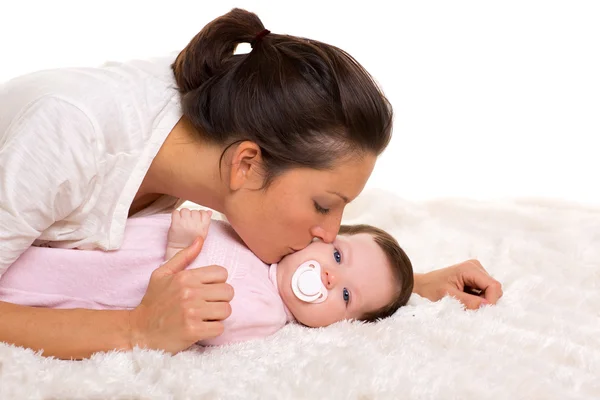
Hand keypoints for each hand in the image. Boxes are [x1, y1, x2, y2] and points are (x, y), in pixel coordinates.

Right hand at [129, 237, 233, 352]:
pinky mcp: (193, 331)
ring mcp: (192, 312)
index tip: (208, 290)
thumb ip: (183, 256)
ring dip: (218, 316)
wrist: (139, 332)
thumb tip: (200, 239)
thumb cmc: (153, 302)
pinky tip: (201, 328)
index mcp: (185, 277)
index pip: (222, 273)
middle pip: (228, 292)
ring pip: (226, 310)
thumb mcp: (162, 274)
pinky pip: (219, 328)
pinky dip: (213, 330)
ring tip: (204, 316)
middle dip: (221, 299)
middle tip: (208, 305)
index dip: (218, 282)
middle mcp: (189, 292)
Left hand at [167, 208, 212, 249]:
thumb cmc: (191, 243)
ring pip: (185, 210)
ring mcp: (185, 223)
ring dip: (183, 214)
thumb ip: (206, 221)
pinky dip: (175, 215)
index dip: (200, 214)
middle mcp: (195, 224)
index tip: (197, 219)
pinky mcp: (175, 224)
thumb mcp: (203, 233)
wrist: (179, 250)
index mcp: (203, 227)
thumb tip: (209, 211)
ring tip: (182, 222)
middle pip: (194, 211)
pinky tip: (177, 221)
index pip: (204, 213)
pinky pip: (175, 212)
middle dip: (191, 215)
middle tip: (189, 223)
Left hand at [413, 259, 502, 309]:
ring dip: (481, 301)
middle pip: (494, 288)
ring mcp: (476, 272)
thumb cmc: (430, 289)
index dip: (491, 301)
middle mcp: (476, 267)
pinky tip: (464, 300)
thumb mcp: (449, 297)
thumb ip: (468, 301)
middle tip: (468, 307)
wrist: (421, 285)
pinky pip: (484, 292)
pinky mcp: (474, 279)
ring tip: (463, 302)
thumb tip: (487, 306)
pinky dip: (477, 299)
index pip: (494, 286)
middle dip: (485, 301)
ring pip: (490, 291)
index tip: (481, 312)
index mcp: (470, 268)